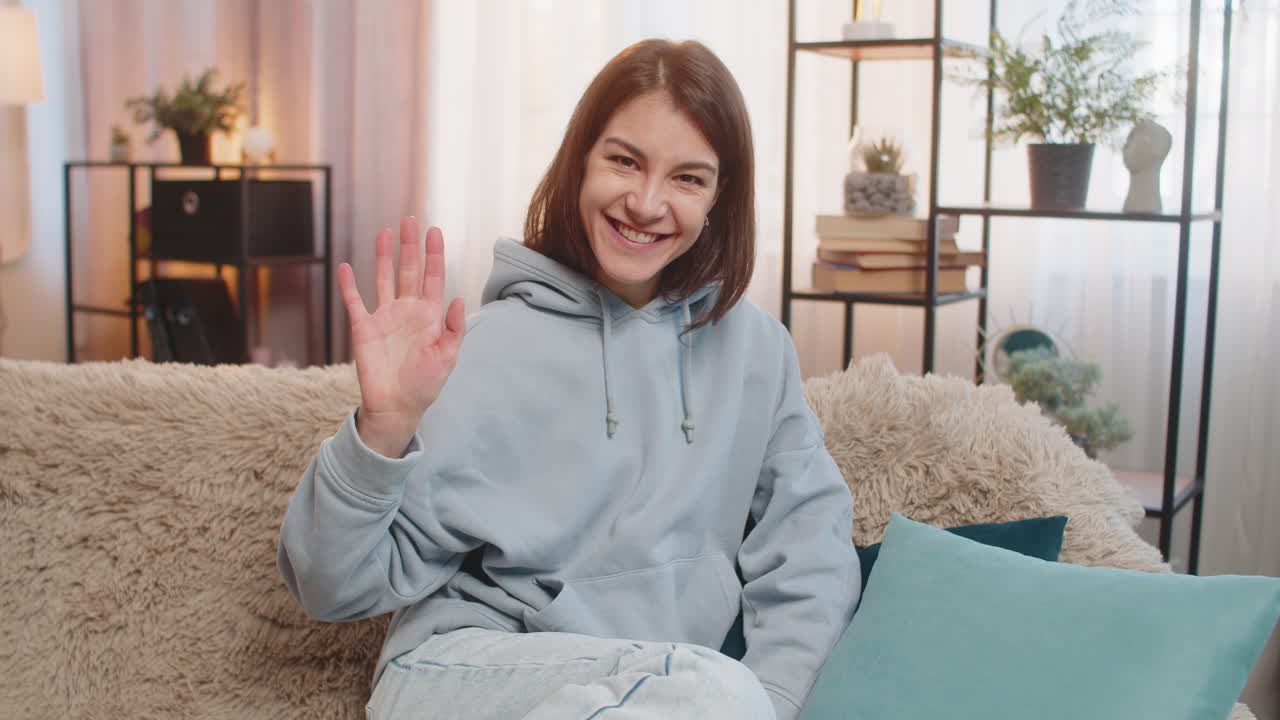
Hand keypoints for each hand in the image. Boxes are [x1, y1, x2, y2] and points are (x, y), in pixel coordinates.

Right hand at [338, 217, 464, 456]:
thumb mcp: (447, 358)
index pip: (433, 277)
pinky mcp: (363, 329)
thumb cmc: (425, 385)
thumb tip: (457, 298)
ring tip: (383, 232)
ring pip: (383, 279)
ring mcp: (384, 317)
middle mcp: (407, 311)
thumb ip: (453, 328)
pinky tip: (345, 266)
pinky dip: (348, 285)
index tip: (435, 231)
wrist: (397, 407)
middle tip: (409, 220)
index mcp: (429, 316)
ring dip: (382, 256)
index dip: (434, 254)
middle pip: (408, 270)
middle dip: (409, 246)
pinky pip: (354, 302)